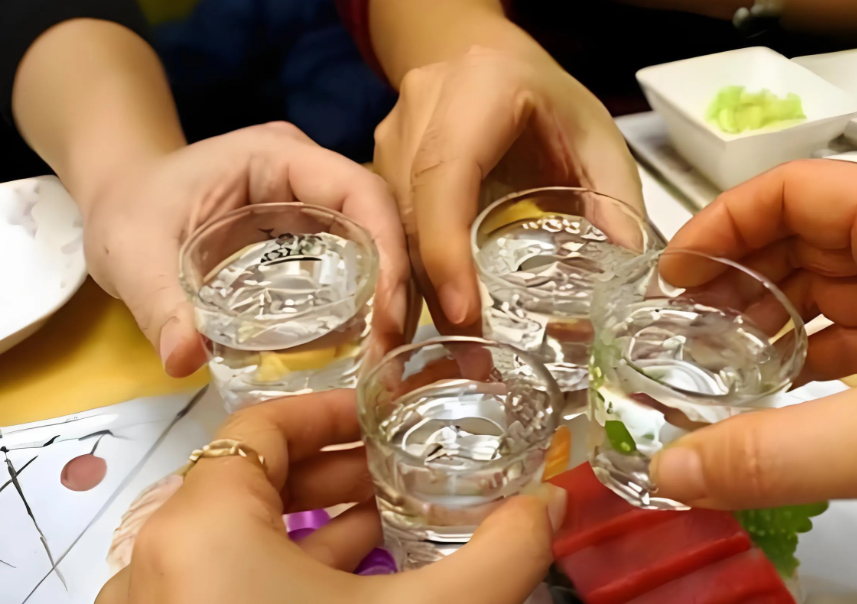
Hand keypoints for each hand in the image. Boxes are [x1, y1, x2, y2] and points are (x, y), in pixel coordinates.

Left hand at [82, 123, 413, 376]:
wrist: (120, 200)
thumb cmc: (128, 210)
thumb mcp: (133, 254)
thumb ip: (159, 304)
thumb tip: (185, 359)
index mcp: (278, 156)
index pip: (359, 190)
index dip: (388, 247)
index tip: (388, 313)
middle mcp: (311, 173)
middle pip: (383, 219)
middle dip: (398, 283)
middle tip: (394, 347)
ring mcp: (316, 202)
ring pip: (379, 242)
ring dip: (392, 296)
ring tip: (388, 354)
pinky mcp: (313, 233)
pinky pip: (357, 261)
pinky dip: (370, 300)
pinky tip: (368, 344)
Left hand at [96, 390, 565, 603]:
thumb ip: (503, 552)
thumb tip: (555, 502)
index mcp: (201, 526)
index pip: (262, 427)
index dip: (333, 412)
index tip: (389, 416)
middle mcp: (158, 563)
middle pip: (249, 481)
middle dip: (335, 471)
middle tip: (403, 467)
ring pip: (236, 540)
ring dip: (314, 526)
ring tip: (392, 522)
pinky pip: (222, 587)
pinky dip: (284, 575)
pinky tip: (356, 588)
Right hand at [373, 45, 642, 327]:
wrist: (485, 53)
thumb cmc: (548, 97)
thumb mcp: (595, 134)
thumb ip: (615, 196)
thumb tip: (632, 274)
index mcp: (480, 86)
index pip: (446, 171)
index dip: (447, 245)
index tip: (464, 311)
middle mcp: (422, 102)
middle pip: (412, 206)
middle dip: (432, 287)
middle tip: (467, 356)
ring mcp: (391, 129)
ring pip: (392, 222)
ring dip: (416, 288)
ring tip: (457, 350)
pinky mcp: (378, 158)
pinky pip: (388, 223)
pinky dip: (410, 271)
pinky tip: (436, 315)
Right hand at [650, 160, 856, 537]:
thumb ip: (770, 454)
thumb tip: (674, 470)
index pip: (794, 187)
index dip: (722, 223)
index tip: (674, 272)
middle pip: (809, 230)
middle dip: (742, 272)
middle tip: (685, 320)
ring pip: (839, 279)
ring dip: (779, 313)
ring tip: (723, 355)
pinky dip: (821, 347)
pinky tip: (788, 383)